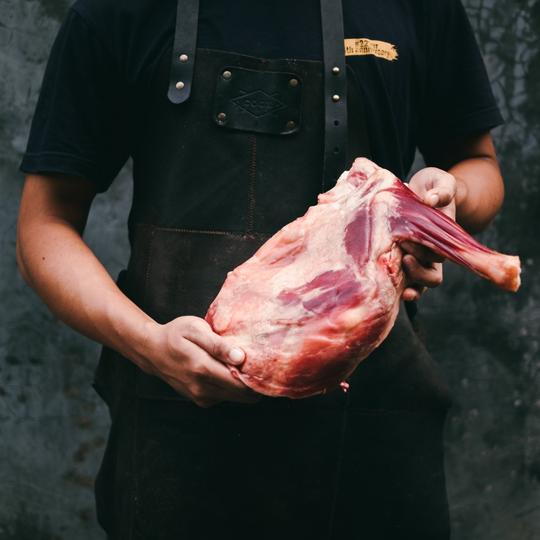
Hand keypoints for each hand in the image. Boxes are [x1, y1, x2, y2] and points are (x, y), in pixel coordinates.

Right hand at [140, 316, 259, 407]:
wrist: (152, 351)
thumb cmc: (175, 334)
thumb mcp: (195, 329)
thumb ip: (218, 344)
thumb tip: (240, 357)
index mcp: (202, 368)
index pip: (241, 382)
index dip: (258, 376)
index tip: (265, 363)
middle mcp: (202, 388)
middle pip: (243, 394)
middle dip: (255, 382)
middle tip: (260, 363)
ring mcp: (201, 397)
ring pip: (236, 398)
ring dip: (244, 385)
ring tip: (245, 365)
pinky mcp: (201, 400)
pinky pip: (226, 397)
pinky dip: (233, 387)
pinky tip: (230, 371)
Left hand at [401, 167, 457, 300]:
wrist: (421, 191)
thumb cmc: (433, 187)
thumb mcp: (440, 182)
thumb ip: (442, 190)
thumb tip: (431, 200)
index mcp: (444, 239)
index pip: (439, 256)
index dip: (426, 253)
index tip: (407, 242)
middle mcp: (432, 254)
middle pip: (431, 277)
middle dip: (417, 272)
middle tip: (403, 257)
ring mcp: (418, 260)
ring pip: (419, 285)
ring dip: (410, 288)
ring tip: (400, 289)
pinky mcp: (401, 260)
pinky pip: (403, 282)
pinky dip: (398, 289)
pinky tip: (388, 290)